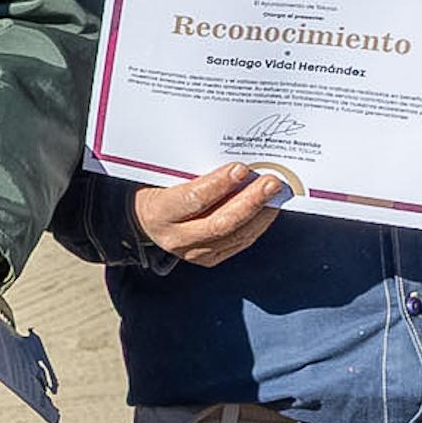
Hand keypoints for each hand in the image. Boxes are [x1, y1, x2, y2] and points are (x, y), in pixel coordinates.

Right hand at [132, 162, 288, 266]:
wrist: (145, 219)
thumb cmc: (157, 188)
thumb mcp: (162, 176)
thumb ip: (190, 172)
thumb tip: (235, 164)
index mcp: (159, 213)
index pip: (193, 199)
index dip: (219, 184)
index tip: (241, 168)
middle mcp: (175, 238)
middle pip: (220, 223)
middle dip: (250, 201)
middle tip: (271, 182)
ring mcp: (193, 252)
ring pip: (236, 235)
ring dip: (261, 213)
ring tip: (276, 193)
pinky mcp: (210, 259)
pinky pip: (240, 242)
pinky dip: (258, 224)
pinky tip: (269, 208)